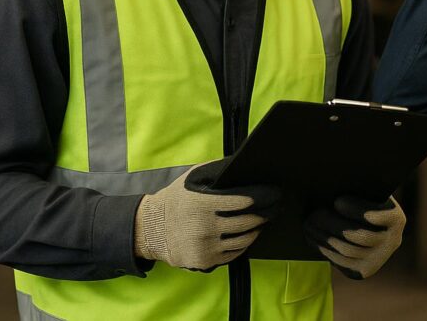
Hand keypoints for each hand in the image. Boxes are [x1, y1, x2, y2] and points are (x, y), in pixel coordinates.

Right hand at [134, 160, 281, 270]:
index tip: (272, 194)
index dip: (259, 197)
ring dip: (257, 230)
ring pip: (244, 240)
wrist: (152, 229)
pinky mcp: (205, 261)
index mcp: (201, 204)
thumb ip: (217, 170)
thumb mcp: (193, 179)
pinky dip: (244, 244)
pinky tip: (248, 234)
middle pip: (246, 222)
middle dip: (264, 214)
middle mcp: (203, 227)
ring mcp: (205, 247)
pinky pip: (234, 253)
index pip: (241, 201)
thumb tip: (242, 163)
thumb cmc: (177, 200)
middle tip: (274, 208)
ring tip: (263, 221)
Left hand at [303, 196, 405, 279]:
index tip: (337, 201)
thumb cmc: (364, 200)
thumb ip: (359, 192)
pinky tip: (315, 240)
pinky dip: (327, 252)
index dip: (357, 210)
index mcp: (396, 218)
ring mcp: (379, 258)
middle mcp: (392, 241)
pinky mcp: (364, 270)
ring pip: (349, 251)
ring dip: (325, 238)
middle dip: (334, 225)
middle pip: (360, 236)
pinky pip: (343, 263)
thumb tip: (336, 183)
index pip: (377, 216)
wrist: (370, 226)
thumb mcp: (368, 194)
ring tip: (310, 226)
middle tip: (315, 214)